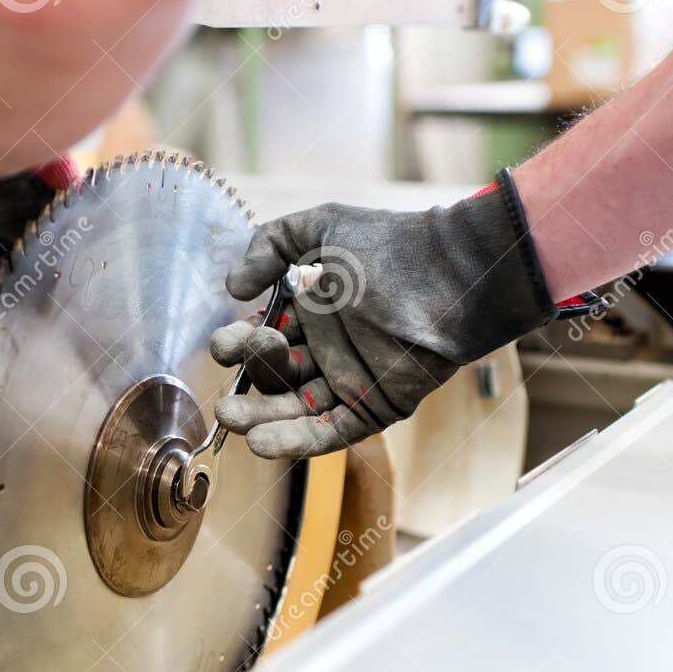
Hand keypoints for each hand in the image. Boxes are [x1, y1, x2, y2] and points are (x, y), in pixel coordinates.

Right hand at [209, 176, 556, 457]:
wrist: (449, 275)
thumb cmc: (390, 246)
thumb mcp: (321, 227)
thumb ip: (270, 245)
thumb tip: (233, 287)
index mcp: (314, 309)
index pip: (265, 335)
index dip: (240, 343)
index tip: (223, 343)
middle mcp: (328, 348)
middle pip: (275, 374)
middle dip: (248, 375)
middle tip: (228, 370)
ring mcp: (350, 380)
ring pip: (295, 408)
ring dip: (260, 418)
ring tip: (229, 418)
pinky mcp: (374, 408)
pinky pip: (329, 431)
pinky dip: (295, 441)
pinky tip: (260, 443)